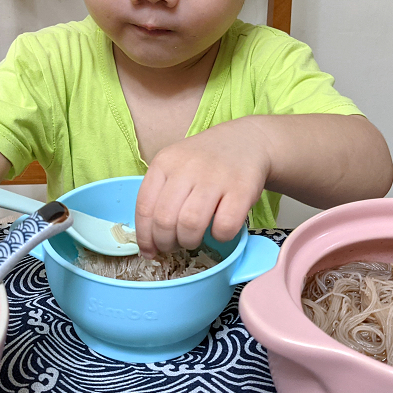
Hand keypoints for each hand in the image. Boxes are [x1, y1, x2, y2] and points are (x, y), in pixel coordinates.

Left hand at [135, 119, 269, 257]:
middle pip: (165, 220)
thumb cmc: (206, 161)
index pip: (144, 207)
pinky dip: (220, 237)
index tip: (150, 252)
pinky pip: (224, 225)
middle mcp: (187, 168)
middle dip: (166, 243)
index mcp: (164, 162)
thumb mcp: (176, 167)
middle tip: (175, 246)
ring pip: (190, 224)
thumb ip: (161, 196)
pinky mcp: (242, 188)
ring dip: (189, 241)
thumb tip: (149, 242)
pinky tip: (220, 231)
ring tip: (194, 240)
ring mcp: (215, 177)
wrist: (248, 140)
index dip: (145, 237)